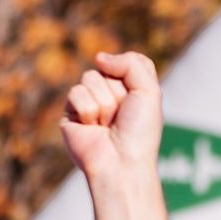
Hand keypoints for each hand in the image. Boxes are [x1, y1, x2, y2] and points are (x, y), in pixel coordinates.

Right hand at [62, 51, 172, 219]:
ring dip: (104, 103)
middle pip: (107, 68)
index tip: (138, 99)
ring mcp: (88, 103)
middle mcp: (109, 94)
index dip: (132, 76)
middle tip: (121, 116)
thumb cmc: (139, 131)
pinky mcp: (71, 113)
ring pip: (90, 78)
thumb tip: (99, 57)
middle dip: (117, 92)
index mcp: (131, 90)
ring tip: (107, 124)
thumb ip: (132, 63)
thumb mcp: (149, 91)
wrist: (122, 162)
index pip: (129, 61)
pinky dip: (88, 110)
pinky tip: (93, 128)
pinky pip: (76, 93)